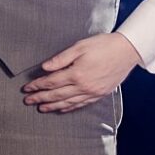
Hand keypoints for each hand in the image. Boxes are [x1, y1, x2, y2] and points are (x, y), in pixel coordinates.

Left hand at [21, 31, 140, 113]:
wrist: (127, 51)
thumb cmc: (103, 45)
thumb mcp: (80, 47)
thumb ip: (61, 58)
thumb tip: (45, 67)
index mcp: (76, 73)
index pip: (51, 82)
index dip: (38, 85)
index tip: (27, 88)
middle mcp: (83, 86)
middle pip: (56, 94)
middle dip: (40, 98)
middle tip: (28, 101)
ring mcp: (92, 92)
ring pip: (67, 102)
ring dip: (52, 106)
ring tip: (41, 108)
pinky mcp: (99, 94)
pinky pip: (80, 104)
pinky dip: (69, 108)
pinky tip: (62, 108)